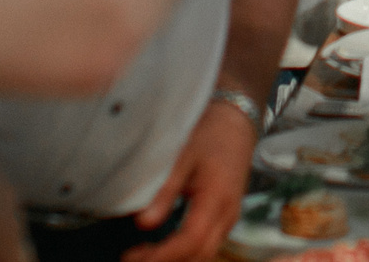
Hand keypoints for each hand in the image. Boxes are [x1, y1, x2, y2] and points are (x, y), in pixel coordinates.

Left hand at [127, 97, 258, 261]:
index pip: (191, 241)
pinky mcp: (226, 215)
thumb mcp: (183, 155)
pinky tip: (163, 246)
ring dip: (176, 259)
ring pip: (204, 252)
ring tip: (143, 254)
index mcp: (217, 198)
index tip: (133, 257)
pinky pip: (207, 243)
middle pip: (200, 254)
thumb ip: (165, 190)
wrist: (236, 120)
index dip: (162, 255)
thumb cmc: (209, 133)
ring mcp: (230, 217)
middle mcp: (228, 214)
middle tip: (133, 258)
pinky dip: (184, 251)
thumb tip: (143, 224)